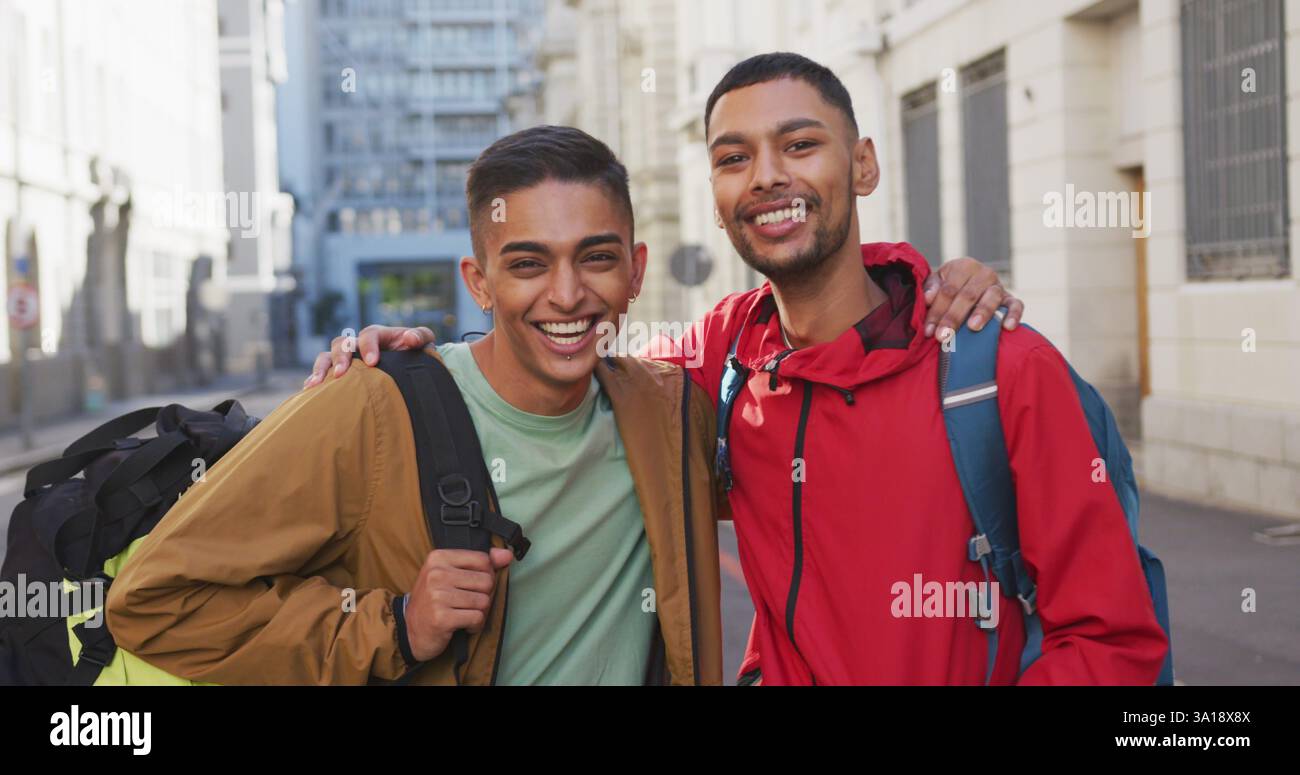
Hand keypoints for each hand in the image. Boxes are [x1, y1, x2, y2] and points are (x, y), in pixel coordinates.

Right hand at [303, 325, 436, 387]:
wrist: (411, 370)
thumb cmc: (417, 354)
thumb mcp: (424, 343)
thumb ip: (420, 336)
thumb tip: (409, 339)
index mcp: (378, 335)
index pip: (368, 335)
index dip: (368, 346)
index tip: (373, 363)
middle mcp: (358, 344)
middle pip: (342, 343)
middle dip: (341, 358)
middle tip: (342, 374)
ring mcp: (347, 359)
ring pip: (327, 357)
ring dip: (321, 369)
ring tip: (316, 385)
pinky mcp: (340, 373)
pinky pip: (322, 372)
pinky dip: (314, 380)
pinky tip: (310, 392)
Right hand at [404, 548, 513, 662]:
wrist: (409, 629)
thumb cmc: (434, 600)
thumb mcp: (451, 574)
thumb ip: (480, 563)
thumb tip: (507, 555)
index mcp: (439, 558)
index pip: (483, 560)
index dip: (486, 575)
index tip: (472, 586)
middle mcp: (436, 574)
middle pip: (487, 581)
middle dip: (483, 596)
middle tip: (468, 604)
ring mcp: (437, 596)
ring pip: (484, 601)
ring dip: (479, 613)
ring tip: (464, 614)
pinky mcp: (441, 618)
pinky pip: (477, 618)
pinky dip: (475, 625)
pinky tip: (463, 626)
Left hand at [921, 257, 1022, 342]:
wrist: (969, 286)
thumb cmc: (949, 287)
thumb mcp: (936, 283)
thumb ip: (930, 289)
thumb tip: (927, 298)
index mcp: (963, 266)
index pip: (948, 290)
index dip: (937, 311)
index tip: (928, 331)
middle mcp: (983, 273)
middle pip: (968, 295)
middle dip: (954, 317)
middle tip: (943, 336)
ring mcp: (998, 285)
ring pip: (992, 298)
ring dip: (982, 313)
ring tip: (973, 328)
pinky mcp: (1010, 298)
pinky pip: (1016, 305)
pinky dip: (1014, 314)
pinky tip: (1008, 327)